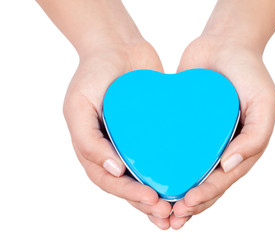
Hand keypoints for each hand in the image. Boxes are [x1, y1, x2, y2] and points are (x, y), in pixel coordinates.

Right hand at [63, 41, 171, 228]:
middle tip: (170, 213)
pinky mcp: (154, 131)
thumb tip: (114, 171)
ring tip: (182, 210)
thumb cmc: (92, 74)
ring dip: (163, 196)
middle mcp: (115, 149)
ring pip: (148, 176)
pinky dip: (174, 171)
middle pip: (130, 185)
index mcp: (94, 149)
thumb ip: (88, 140)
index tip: (153, 200)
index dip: (130, 195)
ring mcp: (134, 141)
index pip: (111, 182)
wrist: (117, 45)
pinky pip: (163, 154)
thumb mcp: (78, 106)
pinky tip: (191, 181)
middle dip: (148, 203)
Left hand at [169, 36, 274, 228]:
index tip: (187, 204)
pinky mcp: (182, 125)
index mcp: (241, 149)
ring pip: (185, 172)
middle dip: (187, 204)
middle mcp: (219, 147)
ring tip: (155, 207)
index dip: (207, 196)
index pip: (223, 180)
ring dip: (172, 192)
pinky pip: (171, 147)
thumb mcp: (265, 104)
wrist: (225, 43)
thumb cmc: (249, 73)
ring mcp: (200, 137)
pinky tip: (145, 174)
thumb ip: (256, 136)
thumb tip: (230, 166)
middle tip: (169, 216)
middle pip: (203, 183)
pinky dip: (161, 164)